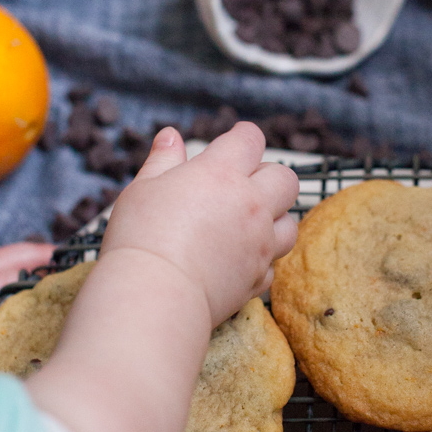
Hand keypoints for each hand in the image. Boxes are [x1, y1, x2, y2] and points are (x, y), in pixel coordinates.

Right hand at [101, 123, 299, 325]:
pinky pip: (273, 264)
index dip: (243, 137)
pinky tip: (239, 259)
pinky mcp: (258, 278)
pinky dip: (262, 260)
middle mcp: (251, 204)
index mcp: (221, 173)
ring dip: (275, 219)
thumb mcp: (143, 189)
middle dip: (269, 177)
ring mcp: (260, 243)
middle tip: (243, 185)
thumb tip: (171, 137)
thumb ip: (163, 161)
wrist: (154, 295)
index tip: (234, 141)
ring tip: (248, 224)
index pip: (250, 139)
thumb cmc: (140, 237)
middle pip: (285, 178)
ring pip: (290, 224)